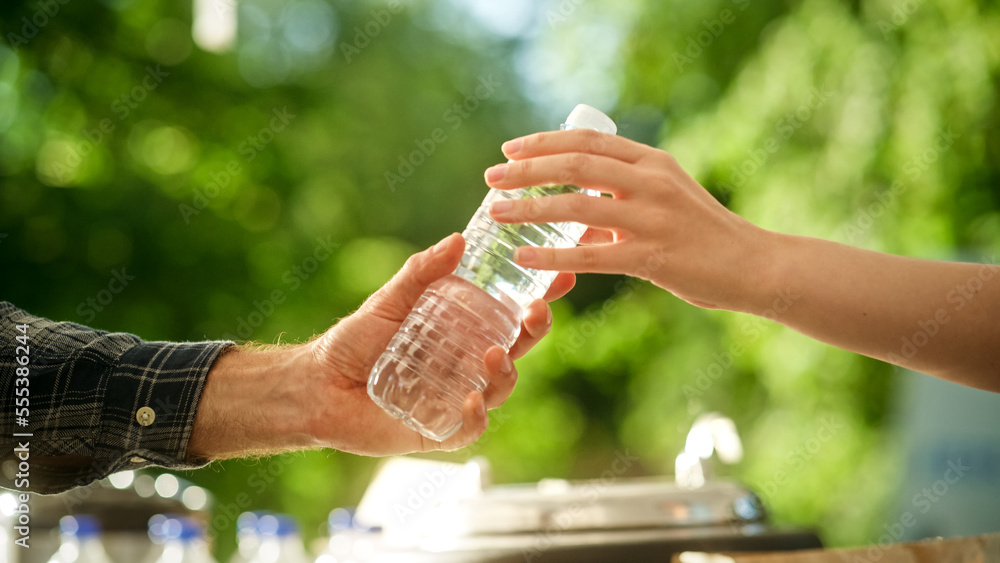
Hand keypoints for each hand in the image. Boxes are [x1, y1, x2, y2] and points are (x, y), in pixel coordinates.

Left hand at [308, 232, 573, 453]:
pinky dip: (477, 416)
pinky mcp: (438, 428)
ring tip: (493, 355)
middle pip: (516, 349)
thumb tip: (458, 240)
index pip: (509, 314)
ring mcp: (455, 396)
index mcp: (461, 331)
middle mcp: (465, 363)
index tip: (560, 278)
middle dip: (535, 331)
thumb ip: (422, 272)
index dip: (537, 298)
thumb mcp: (389, 300)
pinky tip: (471, 400)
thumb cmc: (354, 341)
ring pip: (500, 388)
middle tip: (537, 312)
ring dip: (506, 372)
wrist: (317, 385)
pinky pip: (470, 428)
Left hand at [483, 128, 771, 311]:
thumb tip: (570, 209)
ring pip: (577, 206)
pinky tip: (524, 259)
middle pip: (575, 165)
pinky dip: (553, 256)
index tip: (510, 149)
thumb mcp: (664, 199)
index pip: (587, 141)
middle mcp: (650, 182)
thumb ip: (620, 198)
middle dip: (526, 169)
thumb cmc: (702, 234)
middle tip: (492, 178)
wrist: (752, 265)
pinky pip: (591, 256)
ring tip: (495, 213)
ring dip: (529, 208)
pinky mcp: (652, 256)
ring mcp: (652, 218)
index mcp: (651, 161)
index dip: (544, 142)